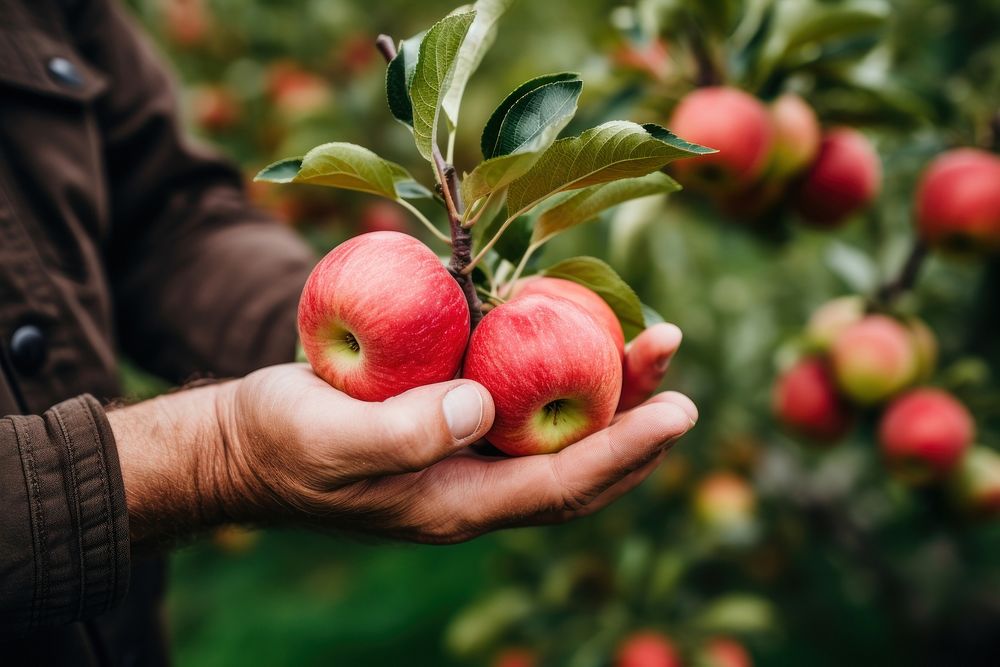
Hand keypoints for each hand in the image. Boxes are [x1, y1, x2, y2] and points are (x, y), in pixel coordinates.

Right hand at [110, 323, 693, 544]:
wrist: (245, 443)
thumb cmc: (282, 442)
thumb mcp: (331, 439)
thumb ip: (403, 434)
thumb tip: (481, 407)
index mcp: (458, 504)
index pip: (563, 485)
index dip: (626, 451)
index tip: (681, 411)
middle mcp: (475, 484)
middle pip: (577, 460)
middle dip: (635, 420)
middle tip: (674, 364)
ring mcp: (466, 453)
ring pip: (557, 430)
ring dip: (608, 391)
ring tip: (648, 339)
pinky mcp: (452, 420)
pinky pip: (522, 401)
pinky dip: (557, 370)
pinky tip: (571, 329)